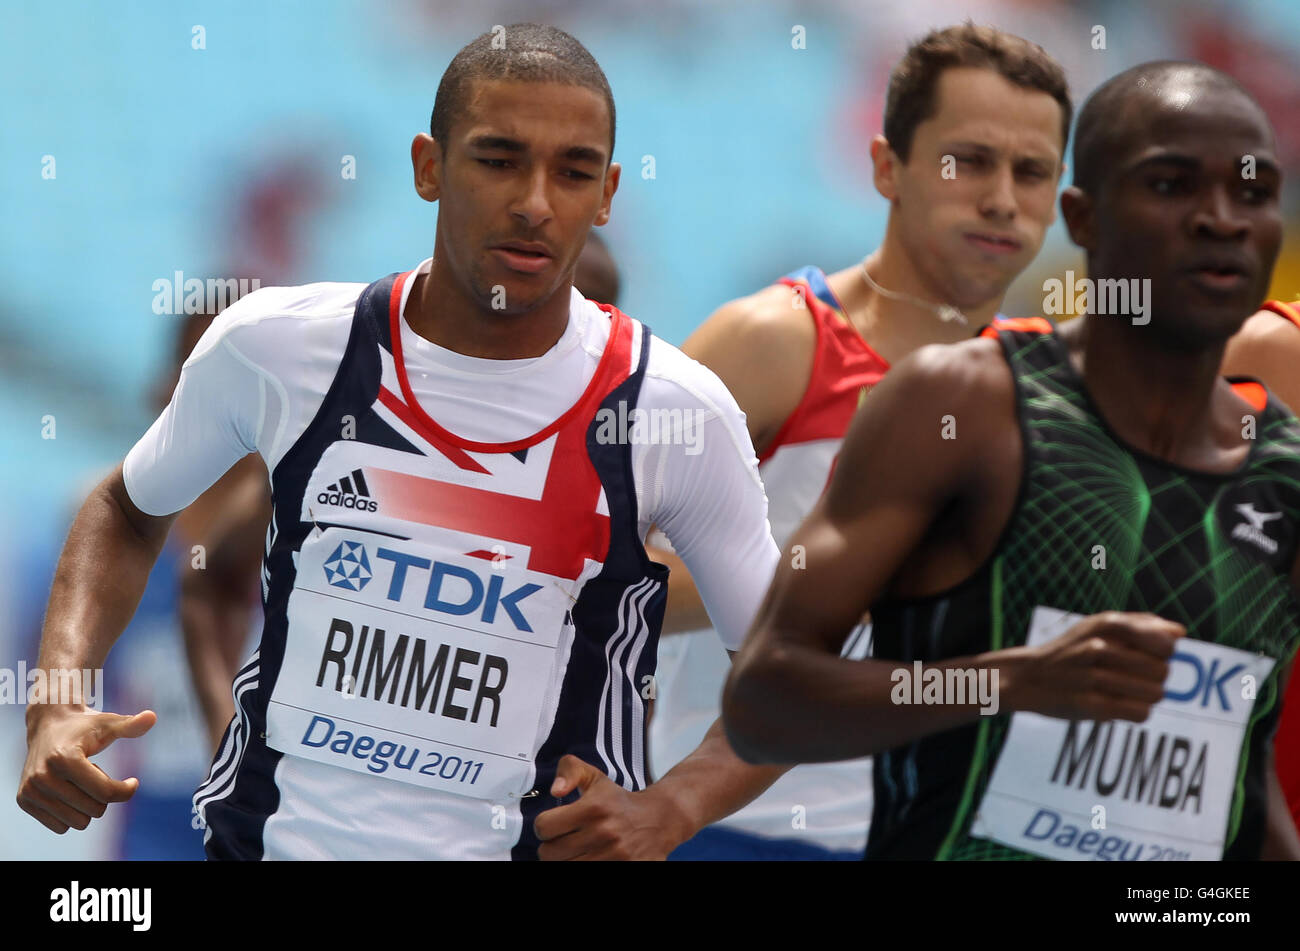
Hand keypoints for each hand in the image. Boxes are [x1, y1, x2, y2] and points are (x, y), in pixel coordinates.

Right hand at [17, 706, 155, 832]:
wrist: (47, 725)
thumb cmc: (84, 725)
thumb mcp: (109, 723)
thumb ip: (131, 725)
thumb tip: (152, 717)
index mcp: (65, 759)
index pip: (105, 792)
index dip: (126, 790)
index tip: (133, 782)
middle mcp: (43, 776)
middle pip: (94, 810)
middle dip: (104, 796)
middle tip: (95, 773)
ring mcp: (31, 790)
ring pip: (78, 822)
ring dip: (87, 805)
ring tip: (80, 781)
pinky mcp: (24, 800)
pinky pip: (61, 827)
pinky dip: (71, 813)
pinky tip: (67, 790)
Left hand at [534, 754, 690, 859]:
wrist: (660, 819)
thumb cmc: (620, 801)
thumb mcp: (595, 778)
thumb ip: (569, 772)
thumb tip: (555, 790)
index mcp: (593, 808)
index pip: (544, 827)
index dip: (544, 825)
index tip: (553, 824)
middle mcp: (603, 833)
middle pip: (549, 853)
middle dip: (551, 846)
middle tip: (562, 840)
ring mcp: (614, 856)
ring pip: (565, 867)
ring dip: (566, 859)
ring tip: (575, 850)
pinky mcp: (624, 869)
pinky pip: (588, 877)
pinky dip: (582, 866)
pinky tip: (588, 857)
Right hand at [1002, 611, 1183, 722]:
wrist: (1027, 676)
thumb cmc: (1071, 650)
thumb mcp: (1097, 626)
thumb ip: (1140, 624)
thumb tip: (1180, 633)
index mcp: (1105, 625)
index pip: (1165, 645)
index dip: (1161, 654)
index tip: (1146, 656)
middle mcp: (1098, 648)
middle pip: (1162, 671)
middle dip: (1154, 677)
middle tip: (1132, 678)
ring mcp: (1093, 677)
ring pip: (1155, 694)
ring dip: (1146, 697)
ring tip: (1126, 692)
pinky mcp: (1090, 706)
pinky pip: (1140, 713)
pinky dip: (1136, 712)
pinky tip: (1119, 705)